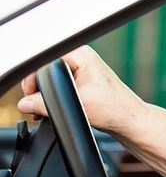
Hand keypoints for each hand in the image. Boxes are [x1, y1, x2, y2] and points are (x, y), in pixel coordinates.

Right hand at [17, 46, 148, 137]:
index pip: (46, 60)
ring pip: (53, 80)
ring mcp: (82, 70)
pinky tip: (55, 109)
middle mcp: (82, 59)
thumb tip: (25, 104)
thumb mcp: (77, 105)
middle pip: (47, 70)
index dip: (35, 78)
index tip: (32, 94)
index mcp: (82, 55)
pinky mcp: (82, 82)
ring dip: (47, 95)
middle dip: (40, 88)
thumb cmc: (115, 109)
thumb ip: (46, 104)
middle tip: (37, 104)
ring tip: (47, 109)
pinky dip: (55, 98)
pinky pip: (60, 86)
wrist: (130, 121)